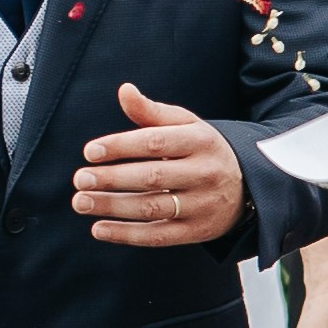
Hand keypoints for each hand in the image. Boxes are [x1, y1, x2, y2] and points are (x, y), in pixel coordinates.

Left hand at [71, 83, 246, 245]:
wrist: (248, 186)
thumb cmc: (202, 150)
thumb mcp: (186, 125)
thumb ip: (151, 112)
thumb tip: (124, 91)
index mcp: (200, 141)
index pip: (155, 143)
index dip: (120, 146)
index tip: (89, 152)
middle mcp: (205, 173)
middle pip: (152, 177)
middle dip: (111, 179)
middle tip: (79, 179)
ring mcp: (203, 205)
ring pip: (152, 208)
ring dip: (112, 207)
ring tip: (80, 202)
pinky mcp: (198, 231)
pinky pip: (159, 236)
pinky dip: (126, 234)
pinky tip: (99, 228)